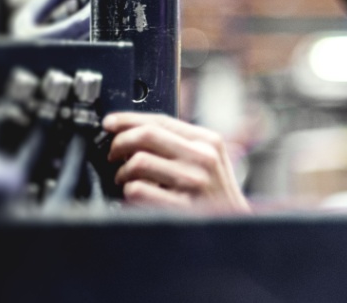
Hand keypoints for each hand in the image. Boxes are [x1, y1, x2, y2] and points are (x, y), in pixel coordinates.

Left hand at [104, 112, 249, 213]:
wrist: (236, 228)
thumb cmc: (217, 195)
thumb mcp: (209, 159)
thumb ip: (181, 143)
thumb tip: (134, 130)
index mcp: (208, 141)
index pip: (160, 120)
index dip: (128, 119)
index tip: (110, 123)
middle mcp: (203, 158)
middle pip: (146, 135)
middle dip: (119, 143)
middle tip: (113, 154)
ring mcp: (193, 182)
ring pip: (137, 162)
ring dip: (122, 172)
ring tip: (126, 179)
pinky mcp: (181, 206)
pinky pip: (137, 190)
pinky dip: (128, 192)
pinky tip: (135, 195)